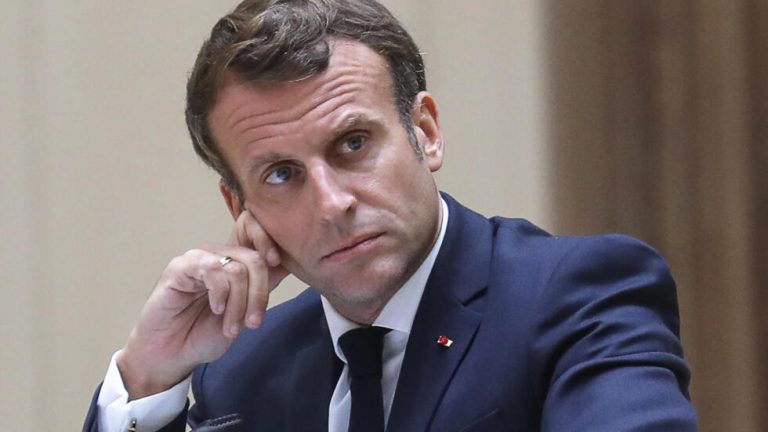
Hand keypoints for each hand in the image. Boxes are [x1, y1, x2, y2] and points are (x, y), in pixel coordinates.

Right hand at [117, 211, 289, 398]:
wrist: (173, 355)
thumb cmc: (204, 334)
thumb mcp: (245, 312)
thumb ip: (263, 287)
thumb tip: (288, 264)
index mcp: (234, 262)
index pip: (254, 232)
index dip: (270, 241)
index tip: (278, 263)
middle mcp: (218, 256)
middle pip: (254, 258)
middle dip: (259, 294)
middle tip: (253, 323)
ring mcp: (199, 260)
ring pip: (236, 268)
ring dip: (239, 303)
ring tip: (231, 327)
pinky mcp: (180, 268)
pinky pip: (212, 269)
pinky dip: (221, 293)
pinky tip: (216, 309)